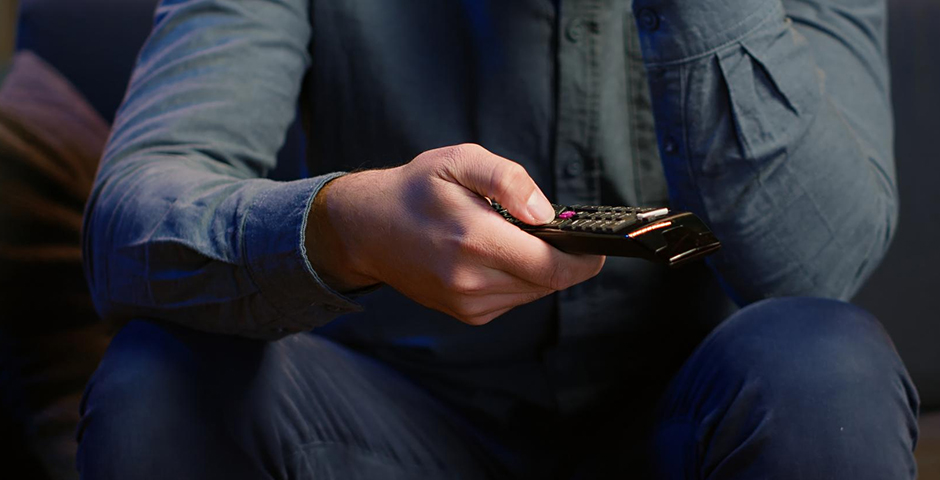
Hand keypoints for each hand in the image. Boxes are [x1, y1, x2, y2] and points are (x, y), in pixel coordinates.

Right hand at [308, 144, 604, 324]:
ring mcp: (468, 303)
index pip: (553, 267)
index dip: (585, 259)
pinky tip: (498, 255)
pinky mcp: (467, 314)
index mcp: (474, 240)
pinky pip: (514, 298)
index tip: (597, 246)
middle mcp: (471, 281)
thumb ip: (508, 179)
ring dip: (540, 268)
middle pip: (549, 282)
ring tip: (517, 238)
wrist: (367, 228)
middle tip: (558, 232)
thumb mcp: (459, 160)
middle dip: (564, 258)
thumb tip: (545, 213)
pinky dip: (519, 278)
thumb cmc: (416, 189)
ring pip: (534, 292)